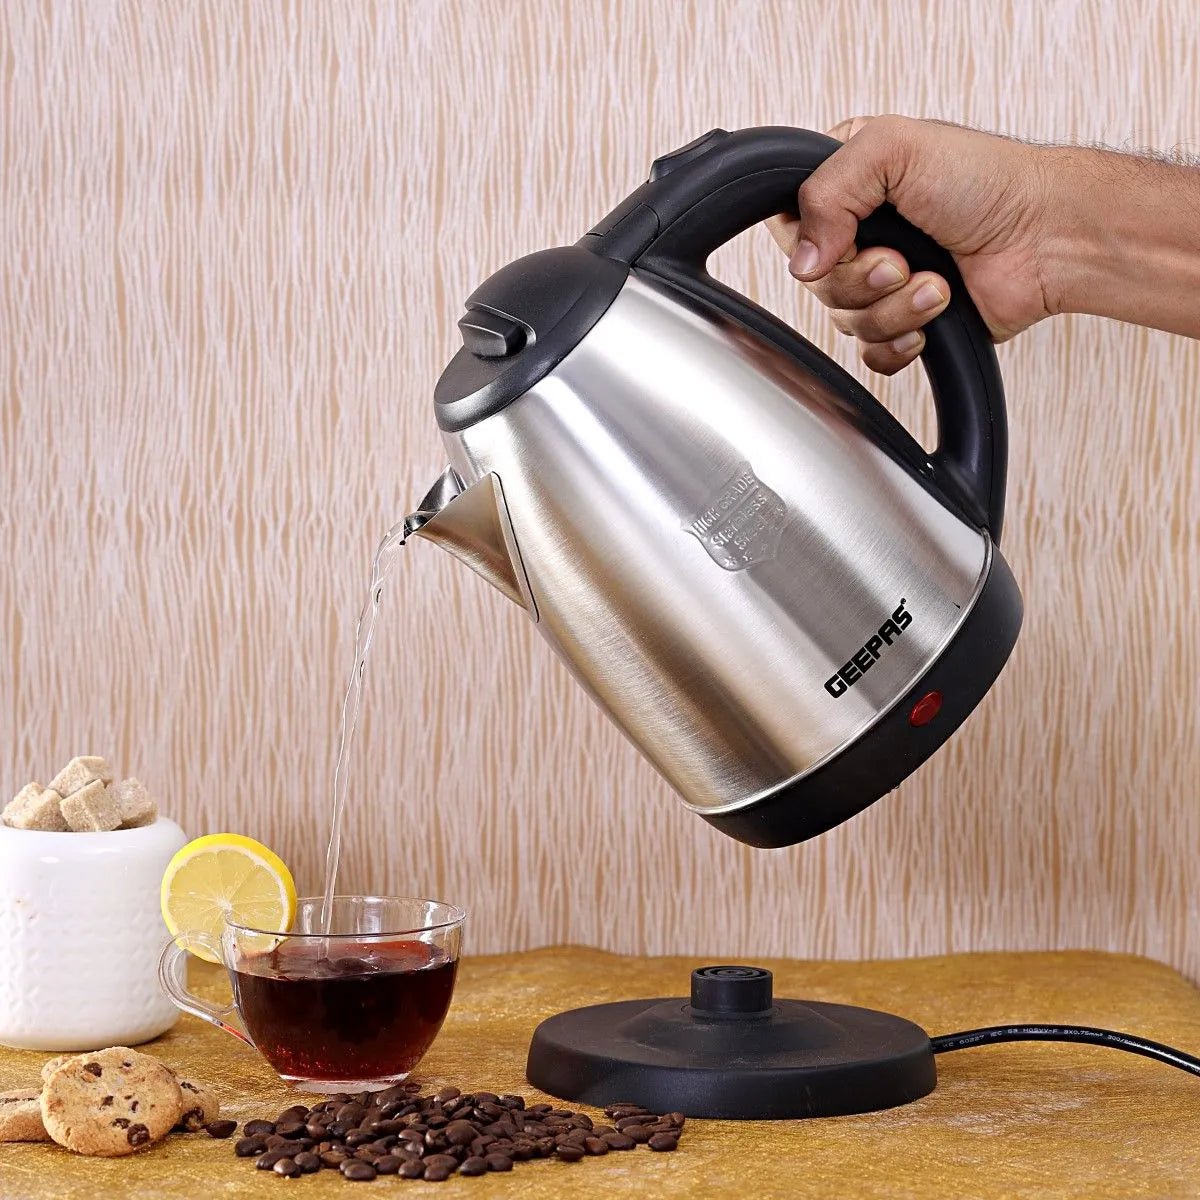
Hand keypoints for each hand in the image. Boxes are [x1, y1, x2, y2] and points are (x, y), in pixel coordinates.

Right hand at [767, 116, 1054, 373]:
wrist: (1048, 237)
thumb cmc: (990, 181)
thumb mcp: (895, 148)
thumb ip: (828, 190)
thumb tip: (803, 261)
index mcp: (850, 184)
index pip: (791, 225)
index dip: (811, 242)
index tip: (848, 236)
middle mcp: (862, 233)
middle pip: (816, 284)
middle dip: (862, 280)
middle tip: (903, 260)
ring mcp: (883, 281)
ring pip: (844, 322)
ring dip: (892, 309)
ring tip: (935, 285)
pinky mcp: (906, 322)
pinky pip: (871, 355)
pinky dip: (899, 342)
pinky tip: (930, 318)